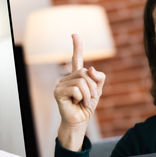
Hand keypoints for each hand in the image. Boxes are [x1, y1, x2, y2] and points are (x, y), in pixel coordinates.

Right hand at [53, 32, 105, 151]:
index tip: (74, 34)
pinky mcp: (58, 92)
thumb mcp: (97, 90)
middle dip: (93, 86)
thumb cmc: (87, 106)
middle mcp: (67, 78)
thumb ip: (98, 77)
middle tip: (90, 97)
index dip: (77, 46)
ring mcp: (61, 84)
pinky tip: (77, 103)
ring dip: (88, 93)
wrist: (80, 121)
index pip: (77, 59)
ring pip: (82, 80)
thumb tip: (90, 69)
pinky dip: (81, 97)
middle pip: (85, 72)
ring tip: (83, 102)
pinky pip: (76, 88)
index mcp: (76, 76)